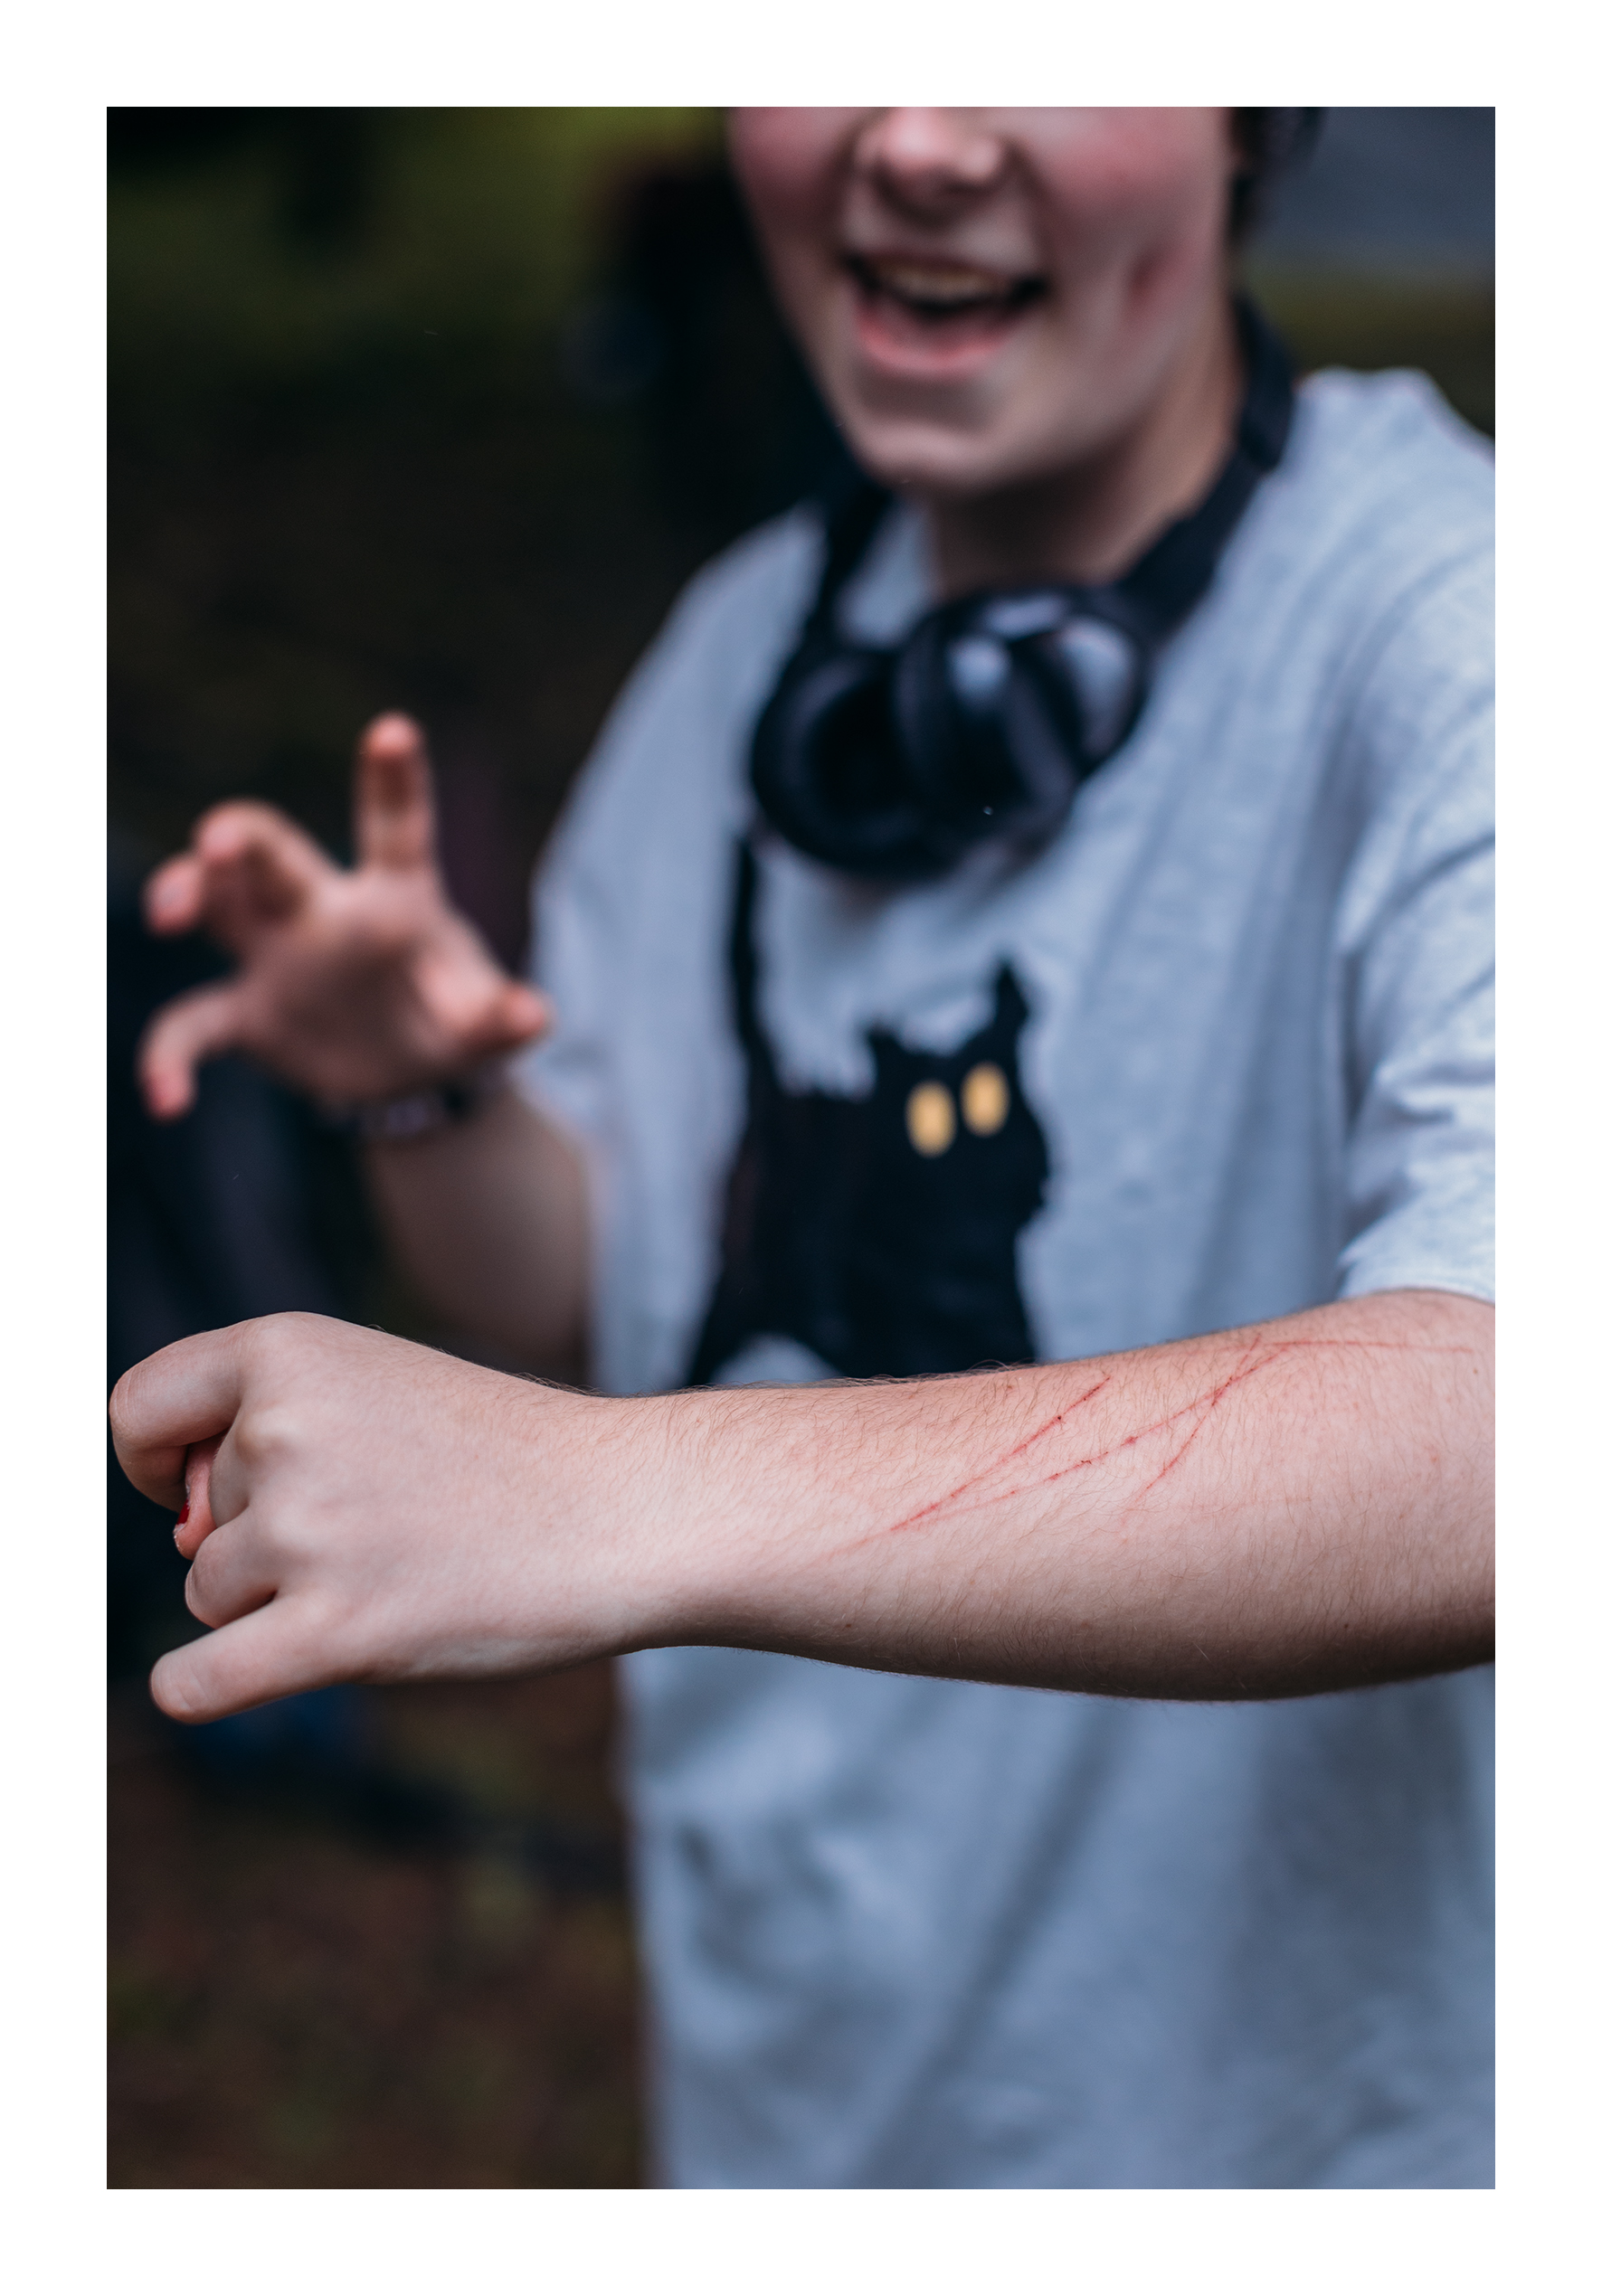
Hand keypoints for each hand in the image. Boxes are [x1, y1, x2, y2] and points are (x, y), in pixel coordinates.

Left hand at [110, 1314, 675, 1721]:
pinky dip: (208, 1687)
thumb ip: (269, 1433)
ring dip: (278, 1603)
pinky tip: (255, 1671)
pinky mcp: (334, 1632)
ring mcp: (305, 1533)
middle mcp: (281, 1430)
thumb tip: (180, 1538)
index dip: (156, 1459)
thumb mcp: (380, 1388)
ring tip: (396, 1570)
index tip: (192, 1488)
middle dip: (264, 1539)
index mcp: (288, 1351)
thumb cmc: (505, 1455)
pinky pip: (196, 1684)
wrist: (624, 1509)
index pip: (139, 1412)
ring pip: (212, 1594)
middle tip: (389, 1521)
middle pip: (194, 1525)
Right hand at [138, 713, 549, 1116]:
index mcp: (397, 898)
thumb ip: (503, 1018)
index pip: (397, 828)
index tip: (395, 731)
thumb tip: (536, 1015)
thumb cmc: (452, 1021)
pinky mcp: (247, 1015)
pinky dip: (171, 1057)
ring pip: (220, 906)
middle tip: (216, 842)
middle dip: (242, 839)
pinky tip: (168, 1099)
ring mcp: (276, 960)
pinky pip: (192, 1024)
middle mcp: (324, 912)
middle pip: (276, 855)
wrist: (409, 1076)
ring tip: (169, 914)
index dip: (396, 780)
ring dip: (189, 895)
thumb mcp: (486, 1025)